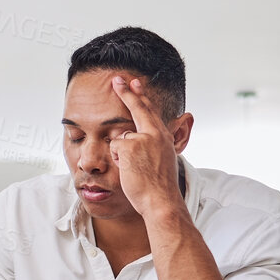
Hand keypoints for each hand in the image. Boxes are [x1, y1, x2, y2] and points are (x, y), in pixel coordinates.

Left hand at [108, 75, 186, 221]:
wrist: (161, 200)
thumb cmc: (159, 187)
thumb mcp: (161, 161)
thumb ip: (152, 146)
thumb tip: (136, 139)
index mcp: (164, 136)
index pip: (150, 111)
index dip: (140, 95)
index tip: (134, 82)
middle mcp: (156, 133)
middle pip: (138, 108)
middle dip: (127, 92)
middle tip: (116, 79)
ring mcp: (143, 138)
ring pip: (121, 139)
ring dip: (123, 156)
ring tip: (136, 171)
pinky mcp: (130, 145)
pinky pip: (115, 148)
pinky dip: (118, 161)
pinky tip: (129, 170)